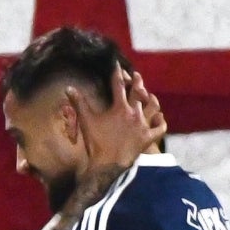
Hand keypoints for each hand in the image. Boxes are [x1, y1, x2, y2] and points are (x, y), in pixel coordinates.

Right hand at [68, 69, 165, 208]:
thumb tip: (69, 88)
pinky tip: (159, 118)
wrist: (107, 165)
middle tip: (136, 76)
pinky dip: (160, 122)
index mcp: (119, 107)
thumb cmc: (96, 143)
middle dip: (137, 82)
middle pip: (138, 92)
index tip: (117, 65)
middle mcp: (134, 113)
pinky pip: (160, 128)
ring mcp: (143, 125)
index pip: (118, 84)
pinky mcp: (148, 138)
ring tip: (150, 96)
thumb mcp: (86, 121)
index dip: (117, 73)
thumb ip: (79, 103)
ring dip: (152, 100)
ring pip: (153, 107)